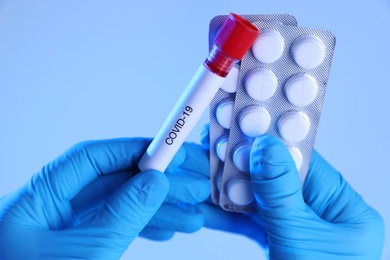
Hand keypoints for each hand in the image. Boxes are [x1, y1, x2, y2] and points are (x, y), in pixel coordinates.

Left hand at [0, 138, 209, 258]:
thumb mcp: (87, 255)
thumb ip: (122, 215)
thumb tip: (154, 181)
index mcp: (34, 201)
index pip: (90, 158)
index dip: (133, 151)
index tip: (169, 153)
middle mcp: (48, 209)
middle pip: (112, 181)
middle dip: (156, 183)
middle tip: (194, 185)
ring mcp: (63, 229)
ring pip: (118, 206)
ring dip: (157, 209)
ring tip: (193, 216)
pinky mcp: (75, 246)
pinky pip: (113, 227)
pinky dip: (142, 227)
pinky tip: (167, 230)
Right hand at [201, 133, 383, 258]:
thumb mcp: (298, 238)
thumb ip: (281, 191)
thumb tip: (267, 147)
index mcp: (344, 209)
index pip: (305, 161)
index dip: (273, 141)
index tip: (245, 125)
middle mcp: (324, 214)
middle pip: (279, 176)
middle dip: (247, 162)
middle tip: (219, 145)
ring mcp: (299, 227)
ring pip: (263, 196)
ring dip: (235, 184)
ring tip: (210, 167)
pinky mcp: (280, 239)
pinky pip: (255, 217)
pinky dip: (234, 208)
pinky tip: (216, 196)